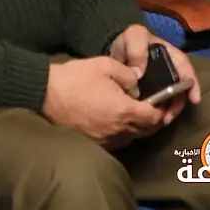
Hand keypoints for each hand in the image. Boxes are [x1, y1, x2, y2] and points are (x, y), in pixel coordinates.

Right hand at [41, 55, 166, 148]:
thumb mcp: (105, 65)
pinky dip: (123, 132)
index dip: (163, 110)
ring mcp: (105, 140)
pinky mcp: (94, 144)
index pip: (154, 117)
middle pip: (146, 131)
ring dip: (139, 127)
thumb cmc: (74, 78)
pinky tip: (118, 120)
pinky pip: (117, 140)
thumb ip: (128, 74)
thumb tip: (137, 87)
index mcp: (123, 111)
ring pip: (132, 137)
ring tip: (137, 112)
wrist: (45, 94)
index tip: (165, 102)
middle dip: (154, 120)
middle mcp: (117, 131)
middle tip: (156, 107)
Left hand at [107, 24, 202, 117]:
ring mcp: (160, 83)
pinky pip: (158, 103)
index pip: (185, 69)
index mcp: (170, 55)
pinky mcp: (150, 92)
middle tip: (168, 117)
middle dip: (178, 104)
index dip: (192, 84)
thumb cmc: (129, 40)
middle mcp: (169, 71)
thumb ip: (138, 49)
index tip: (194, 99)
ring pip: (170, 99)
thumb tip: (139, 73)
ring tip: (161, 122)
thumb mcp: (134, 36)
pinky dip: (157, 112)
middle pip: (180, 89)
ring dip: (168, 111)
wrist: (113, 49)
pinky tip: (151, 120)